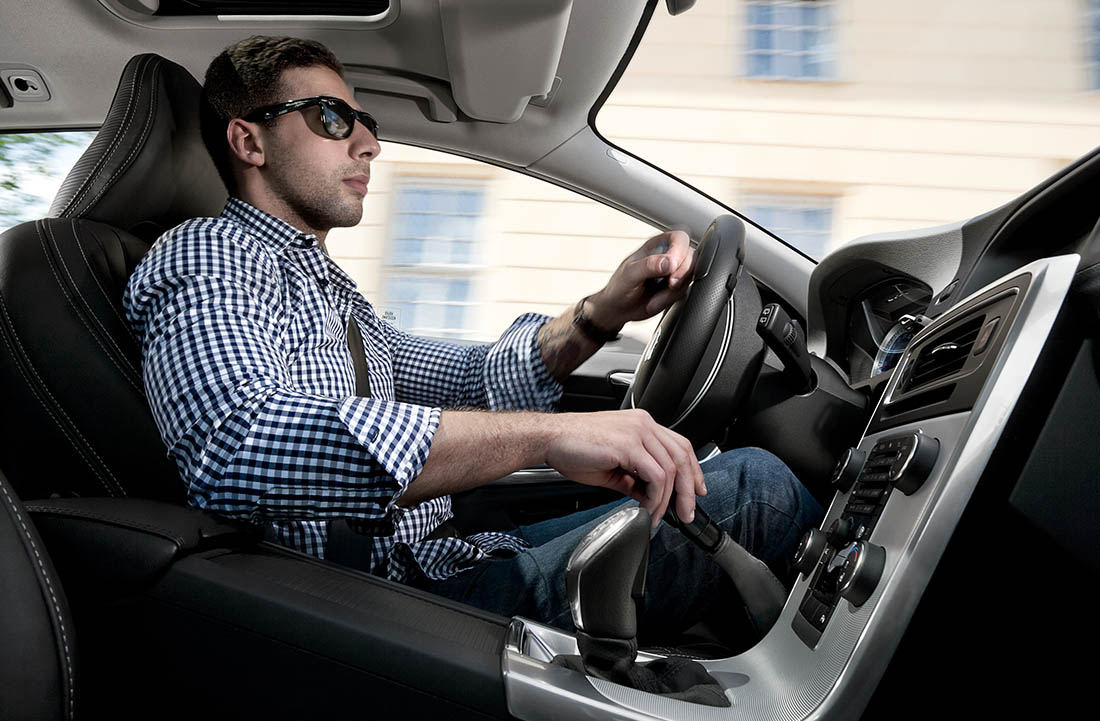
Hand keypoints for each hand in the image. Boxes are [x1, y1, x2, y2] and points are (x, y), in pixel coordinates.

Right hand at [543, 409, 705, 526]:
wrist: (549, 439)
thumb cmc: (573, 447)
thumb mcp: (611, 466)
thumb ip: (634, 479)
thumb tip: (649, 497)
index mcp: (641, 424)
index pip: (679, 445)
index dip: (693, 470)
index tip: (696, 491)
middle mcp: (643, 424)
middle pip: (682, 456)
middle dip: (689, 489)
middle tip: (686, 513)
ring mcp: (637, 432)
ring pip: (671, 469)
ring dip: (668, 499)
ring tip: (659, 516)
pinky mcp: (628, 445)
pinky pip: (656, 476)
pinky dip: (656, 497)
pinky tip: (647, 508)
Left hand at [585, 230, 694, 330]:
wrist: (618, 309)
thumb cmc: (620, 287)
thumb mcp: (629, 274)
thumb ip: (648, 266)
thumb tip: (668, 262)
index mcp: (657, 244)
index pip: (679, 238)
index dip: (680, 250)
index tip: (672, 265)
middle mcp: (669, 256)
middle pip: (691, 257)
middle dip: (682, 273)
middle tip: (670, 285)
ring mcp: (675, 273)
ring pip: (690, 277)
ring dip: (673, 291)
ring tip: (653, 299)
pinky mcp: (677, 289)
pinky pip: (684, 292)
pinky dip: (670, 300)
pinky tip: (654, 302)